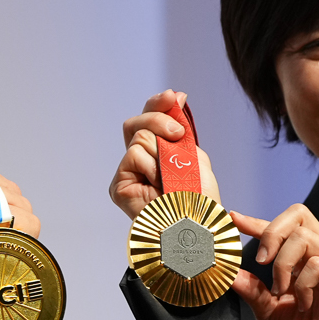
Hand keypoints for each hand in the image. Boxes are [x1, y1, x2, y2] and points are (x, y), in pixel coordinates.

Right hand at [110, 89, 220, 217]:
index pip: (147, 121)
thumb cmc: (199, 198)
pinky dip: (152, 166)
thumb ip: (179, 130)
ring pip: (139, 137)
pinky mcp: (119, 187)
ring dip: (162, 154)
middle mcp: (138, 163)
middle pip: (136, 124)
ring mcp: (127, 175)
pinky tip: (159, 185)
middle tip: (177, 133)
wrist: (197, 224)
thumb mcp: (193, 155)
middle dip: (158, 120)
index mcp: (155, 155)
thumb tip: (175, 96)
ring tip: (171, 177)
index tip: (174, 96)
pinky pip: (134, 154)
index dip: (157, 106)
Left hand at [229, 207, 318, 319]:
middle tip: (261, 261)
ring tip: (281, 291)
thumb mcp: (269, 310)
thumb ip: (252, 289)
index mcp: (305, 257)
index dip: (258, 222)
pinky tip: (303, 302)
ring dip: (283, 264)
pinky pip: (318, 264)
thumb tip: (229, 273)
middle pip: (299, 214)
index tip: (235, 220)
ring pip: (304, 237)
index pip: (284, 227)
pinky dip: (302, 283)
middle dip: (272, 232)